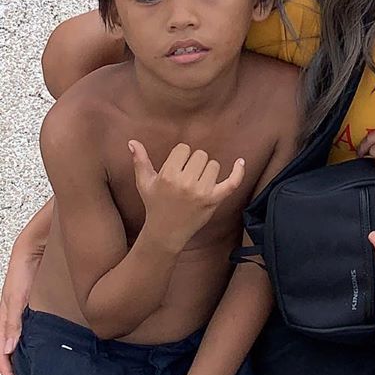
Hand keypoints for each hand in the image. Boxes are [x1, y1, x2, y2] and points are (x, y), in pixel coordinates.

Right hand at [0, 247, 43, 374]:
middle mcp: (14, 321)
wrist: (39, 244)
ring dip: (24, 367)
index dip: (7, 374)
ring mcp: (26, 316)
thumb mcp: (17, 295)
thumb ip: (12, 320)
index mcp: (5, 319)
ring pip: (22, 348)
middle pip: (11, 355)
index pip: (2, 354)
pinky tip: (44, 360)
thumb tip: (8, 349)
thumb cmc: (24, 266)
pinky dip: (34, 351)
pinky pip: (33, 336)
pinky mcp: (37, 311)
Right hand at [130, 142, 244, 252]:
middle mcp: (185, 182)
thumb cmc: (155, 205)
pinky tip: (240, 161)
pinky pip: (232, 182)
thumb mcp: (144, 183)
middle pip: (200, 155)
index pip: (183, 149)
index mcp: (168, 175)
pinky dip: (238, 172)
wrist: (166, 232)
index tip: (176, 168)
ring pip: (213, 165)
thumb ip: (140, 161)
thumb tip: (132, 142)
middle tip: (186, 178)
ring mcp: (201, 192)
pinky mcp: (214, 200)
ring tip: (196, 184)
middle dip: (193, 163)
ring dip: (207, 171)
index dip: (180, 157)